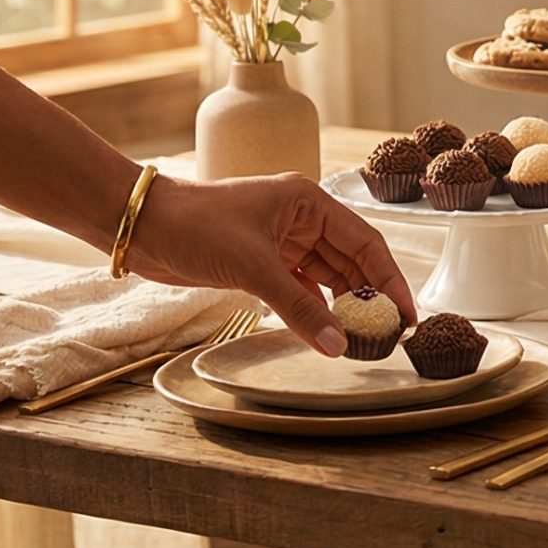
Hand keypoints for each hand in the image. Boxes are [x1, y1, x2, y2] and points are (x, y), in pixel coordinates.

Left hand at [126, 173, 415, 355]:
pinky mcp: (260, 263)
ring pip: (327, 277)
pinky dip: (313, 309)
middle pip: (351, 261)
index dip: (390, 279)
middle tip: (387, 334)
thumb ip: (299, 307)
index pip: (365, 242)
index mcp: (309, 202)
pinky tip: (325, 330)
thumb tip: (338, 345)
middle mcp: (301, 219)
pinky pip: (300, 288)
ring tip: (362, 338)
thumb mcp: (253, 266)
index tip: (406, 313)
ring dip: (342, 306)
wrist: (141, 227)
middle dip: (370, 296)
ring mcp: (281, 241)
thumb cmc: (195, 224)